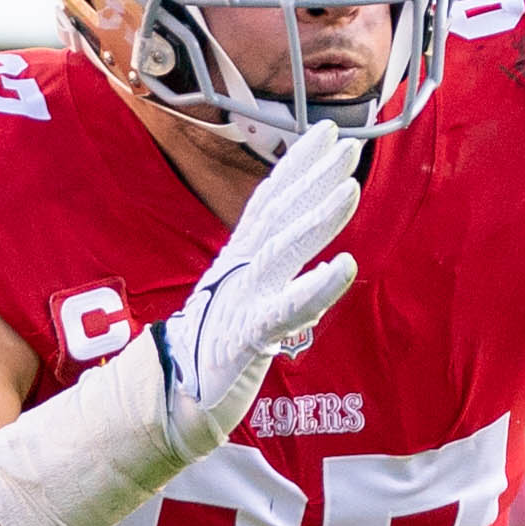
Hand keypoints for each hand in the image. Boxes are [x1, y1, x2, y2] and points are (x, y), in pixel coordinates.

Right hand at [156, 122, 362, 454]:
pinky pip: (286, 310)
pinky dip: (316, 287)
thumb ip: (264, 258)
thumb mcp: (239, 289)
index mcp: (240, 257)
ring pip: (282, 251)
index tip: (325, 131)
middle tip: (347, 143)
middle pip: (278, 213)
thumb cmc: (213, 342)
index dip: (297, 163)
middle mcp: (239, 270)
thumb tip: (292, 227)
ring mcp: (241, 300)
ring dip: (317, 218)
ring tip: (351, 189)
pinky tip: (344, 267)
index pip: (270, 200)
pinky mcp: (246, 338)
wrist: (173, 394)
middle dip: (312, 176)